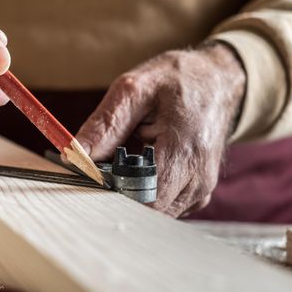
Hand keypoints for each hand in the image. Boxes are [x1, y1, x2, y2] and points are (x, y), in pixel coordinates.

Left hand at [76, 43, 245, 216]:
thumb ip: (105, 124)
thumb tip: (74, 157)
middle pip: (145, 209)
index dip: (109, 190)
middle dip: (116, 191)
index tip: (89, 173)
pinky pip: (163, 206)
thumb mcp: (135, 89)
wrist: (217, 80)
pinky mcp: (197, 193)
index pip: (141, 197)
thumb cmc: (177, 80)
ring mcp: (201, 190)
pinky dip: (144, 191)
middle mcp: (198, 178)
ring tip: (127, 158)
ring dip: (130, 191)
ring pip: (152, 211)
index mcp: (184, 151)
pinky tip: (141, 166)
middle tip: (104, 162)